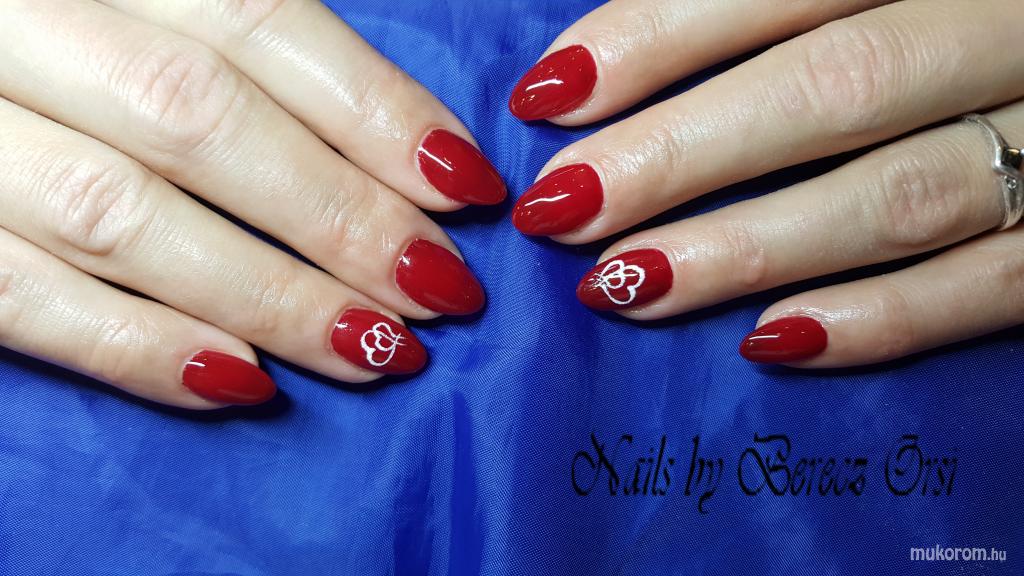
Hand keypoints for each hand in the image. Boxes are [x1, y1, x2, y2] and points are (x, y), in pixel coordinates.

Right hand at [0, 0, 504, 407]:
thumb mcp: (140, 4)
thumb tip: (398, 142)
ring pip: (124, 219)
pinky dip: (141, 348)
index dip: (374, 109)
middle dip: (341, 217)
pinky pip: (26, 303)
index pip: (260, 21)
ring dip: (271, 297)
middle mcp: (18, 23)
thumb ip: (235, 40)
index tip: (465, 183)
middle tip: (442, 287)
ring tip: (379, 348)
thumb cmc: (62, 31)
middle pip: (203, 122)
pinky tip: (245, 382)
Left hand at [509, 0, 1023, 367]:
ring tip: (627, 282)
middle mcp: (1006, 30)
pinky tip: (769, 339)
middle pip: (830, 89)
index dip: (656, 38)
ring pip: (895, 196)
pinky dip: (880, 320)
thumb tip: (613, 64)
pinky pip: (990, 287)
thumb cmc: (954, 22)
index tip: (551, 96)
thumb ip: (776, 11)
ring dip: (747, 248)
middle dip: (677, 155)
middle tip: (561, 207)